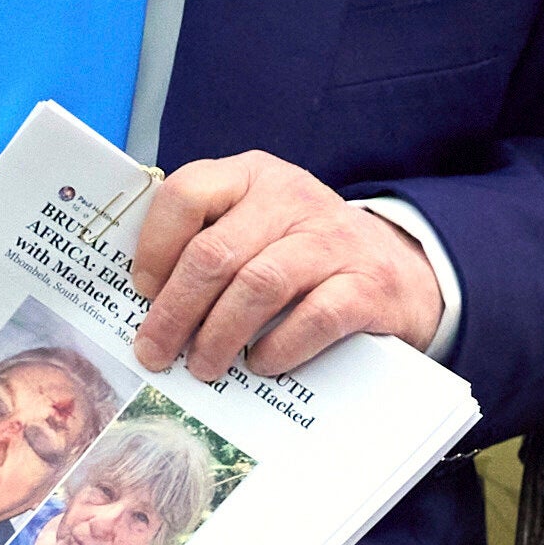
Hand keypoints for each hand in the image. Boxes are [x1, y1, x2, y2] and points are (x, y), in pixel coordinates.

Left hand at [130, 152, 444, 380]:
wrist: (401, 271)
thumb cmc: (302, 256)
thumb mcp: (256, 228)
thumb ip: (206, 244)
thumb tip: (141, 303)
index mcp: (251, 176)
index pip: (186, 193)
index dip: (154, 247)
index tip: (143, 292)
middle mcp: (292, 198)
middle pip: (215, 252)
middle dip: (175, 311)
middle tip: (156, 353)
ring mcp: (333, 239)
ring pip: (259, 284)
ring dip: (219, 334)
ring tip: (203, 367)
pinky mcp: (368, 284)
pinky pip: (313, 317)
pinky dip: (278, 347)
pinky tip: (260, 365)